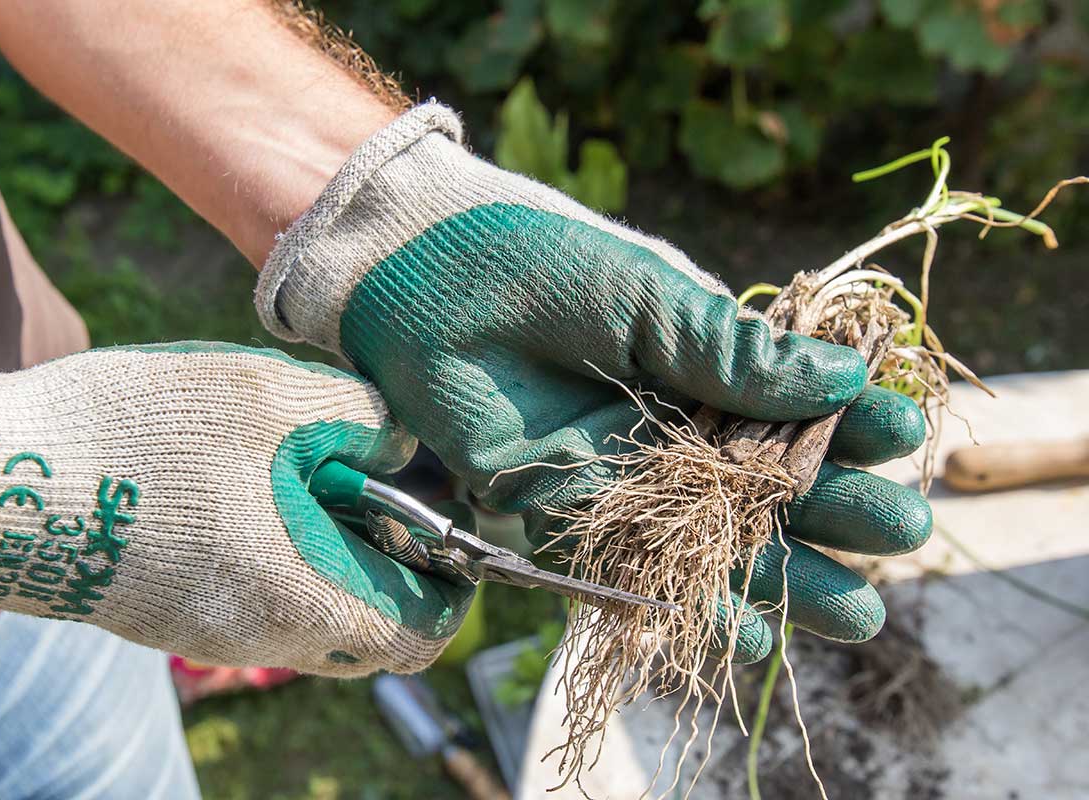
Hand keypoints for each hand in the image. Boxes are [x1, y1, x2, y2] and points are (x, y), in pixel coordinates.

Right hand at [0, 342, 472, 674]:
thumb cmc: (138, 436)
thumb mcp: (270, 398)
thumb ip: (364, 424)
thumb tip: (404, 447)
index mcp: (302, 598)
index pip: (422, 633)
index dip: (453, 580)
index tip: (447, 522)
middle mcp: (262, 637)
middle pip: (370, 629)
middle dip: (395, 564)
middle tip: (377, 485)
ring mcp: (211, 634)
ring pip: (314, 617)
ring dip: (335, 557)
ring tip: (311, 474)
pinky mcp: (172, 616)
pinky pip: (258, 604)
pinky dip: (283, 559)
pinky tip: (254, 489)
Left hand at [256, 104, 930, 658]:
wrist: (422, 284)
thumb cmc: (538, 265)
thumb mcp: (647, 295)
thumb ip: (729, 350)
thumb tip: (838, 376)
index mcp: (698, 362)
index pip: (790, 402)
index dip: (847, 422)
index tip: (899, 439)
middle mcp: (668, 424)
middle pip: (765, 482)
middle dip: (832, 510)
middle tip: (901, 537)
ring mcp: (619, 473)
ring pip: (712, 539)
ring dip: (781, 576)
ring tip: (854, 613)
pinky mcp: (561, 511)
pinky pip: (633, 569)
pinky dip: (686, 605)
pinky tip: (747, 634)